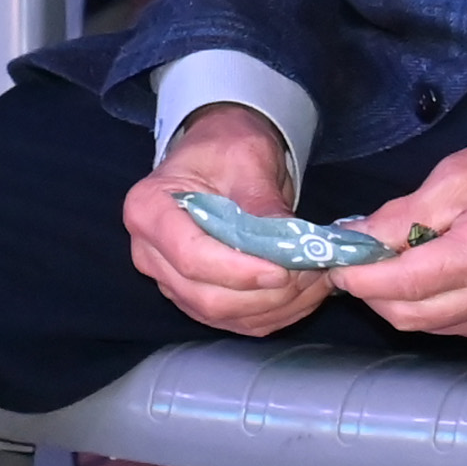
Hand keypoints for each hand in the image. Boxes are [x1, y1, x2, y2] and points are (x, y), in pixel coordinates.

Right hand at [123, 103, 333, 337]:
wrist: (220, 153)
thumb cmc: (225, 146)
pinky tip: (304, 295)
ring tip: (316, 282)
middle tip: (311, 275)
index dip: (239, 270)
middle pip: (204, 295)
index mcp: (149, 209)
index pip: (191, 256)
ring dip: (275, 306)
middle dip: (263, 293)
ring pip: (221, 314)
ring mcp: (169, 279)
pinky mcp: (194, 295)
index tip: (284, 269)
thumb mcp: (247, 157)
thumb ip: (262, 202)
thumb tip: (290, 245)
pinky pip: (233, 319)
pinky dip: (273, 314)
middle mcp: (149, 252)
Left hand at [330, 117, 466, 343]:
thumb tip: (350, 244)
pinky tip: (438, 275)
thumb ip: (399, 216)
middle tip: (361, 259)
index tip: (335, 261)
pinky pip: (451, 327)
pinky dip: (431, 305)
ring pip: (425, 325)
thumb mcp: (454, 175)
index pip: (402, 283)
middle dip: (374, 290)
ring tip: (402, 261)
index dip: (359, 276)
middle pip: (406, 314)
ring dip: (401, 298)